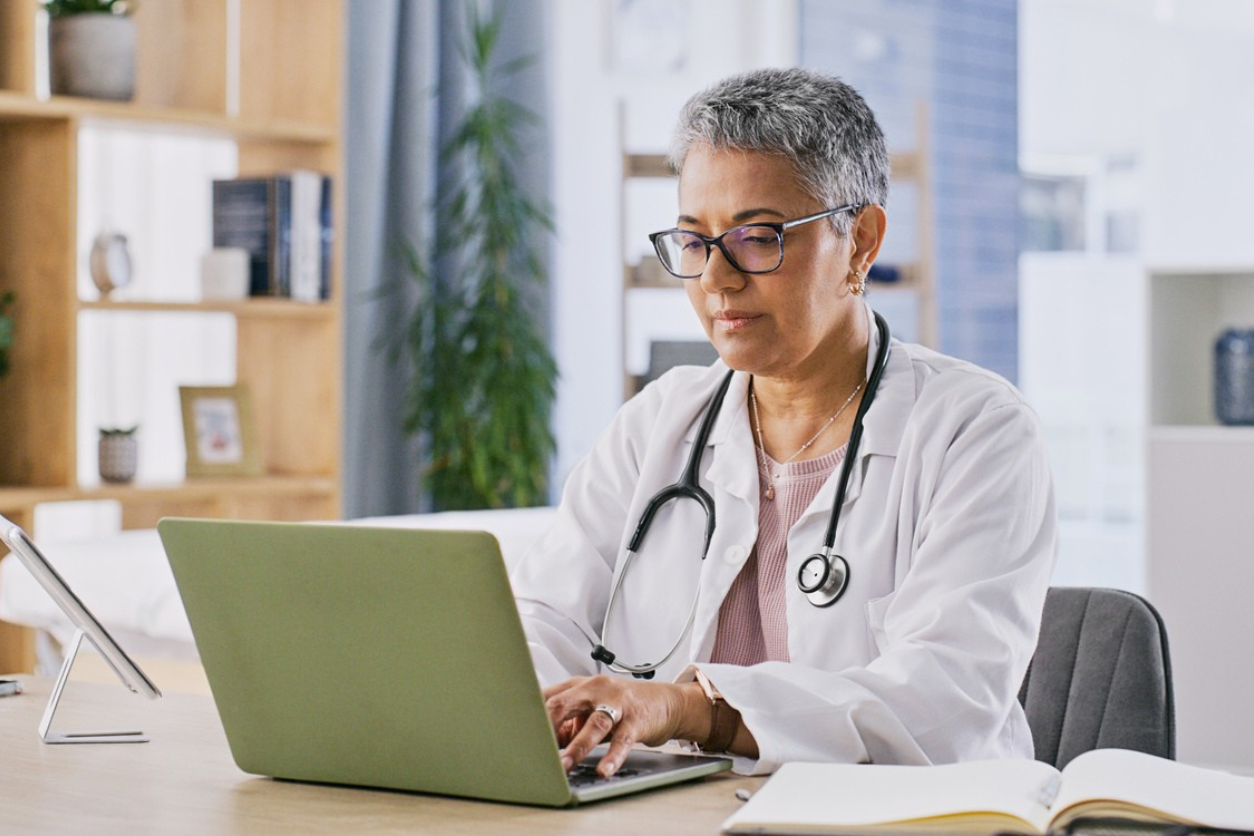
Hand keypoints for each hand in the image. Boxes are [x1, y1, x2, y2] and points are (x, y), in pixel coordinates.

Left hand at [543, 674, 704, 777]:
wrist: (665, 701)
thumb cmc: (623, 705)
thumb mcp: (590, 710)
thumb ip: (567, 724)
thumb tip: (543, 746)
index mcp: (579, 686)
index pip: (547, 697)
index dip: (530, 715)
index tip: (517, 734)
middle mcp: (595, 690)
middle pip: (563, 704)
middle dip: (546, 727)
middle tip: (532, 748)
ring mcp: (616, 703)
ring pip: (593, 723)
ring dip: (577, 747)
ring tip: (564, 765)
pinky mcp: (636, 720)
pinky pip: (622, 740)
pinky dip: (612, 756)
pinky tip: (604, 769)